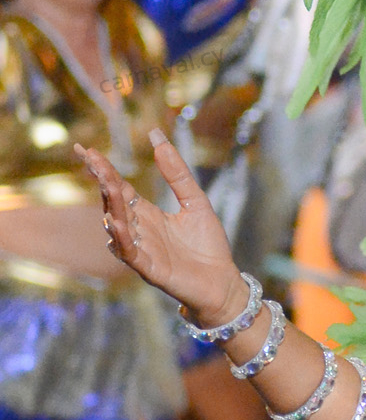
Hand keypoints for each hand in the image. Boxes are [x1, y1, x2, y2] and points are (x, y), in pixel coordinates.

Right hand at [75, 132, 247, 327]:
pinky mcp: (150, 269)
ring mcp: (142, 250)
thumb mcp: (195, 202)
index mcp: (147, 214)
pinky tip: (116, 222)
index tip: (88, 150)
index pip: (120, 188)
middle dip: (103, 182)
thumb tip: (157, 137)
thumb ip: (177, 173)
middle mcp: (139, 230)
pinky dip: (122, 238)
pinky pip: (130, 253)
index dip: (104, 170)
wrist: (223, 282)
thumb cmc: (208, 246)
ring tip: (108, 185)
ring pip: (118, 226)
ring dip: (112, 207)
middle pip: (114, 203)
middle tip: (93, 160)